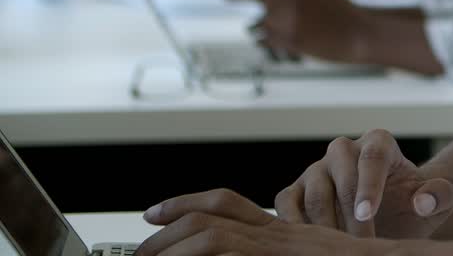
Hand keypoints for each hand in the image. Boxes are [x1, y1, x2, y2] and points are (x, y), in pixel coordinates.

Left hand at [136, 188, 399, 255]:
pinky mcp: (283, 252)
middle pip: (214, 216)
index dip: (186, 204)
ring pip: (213, 238)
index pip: (227, 205)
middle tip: (141, 248)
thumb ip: (271, 245)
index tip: (154, 214)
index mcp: (284, 233)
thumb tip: (219, 245)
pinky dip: (201, 252)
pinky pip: (226, 251)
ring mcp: (283, 247)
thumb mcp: (308, 252)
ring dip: (173, 250)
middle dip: (169, 230)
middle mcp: (282, 235)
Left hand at [227, 0, 369, 63]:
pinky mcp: (287, 42)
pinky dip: (264, 40)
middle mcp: (286, 3)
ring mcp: (285, 23)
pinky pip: (264, 40)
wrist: (355, 35)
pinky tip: (268, 42)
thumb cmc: (345, 9)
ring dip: (258, 24)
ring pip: (257, 22)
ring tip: (262, 29)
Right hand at [276, 129, 452, 239]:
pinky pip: (287, 204)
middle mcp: (343, 150)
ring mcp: (316, 169)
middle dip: (350, 216)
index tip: (368, 215)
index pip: (372, 157)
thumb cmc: (415, 204)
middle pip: (340, 178)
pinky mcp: (295, 191)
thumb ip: (440, 195)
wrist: (394, 215)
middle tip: (361, 244)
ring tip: (342, 250)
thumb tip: (423, 201)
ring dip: (326, 227)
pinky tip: (312, 246)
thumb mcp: (439, 201)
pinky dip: (294, 225)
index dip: (369, 186)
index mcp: (378, 142)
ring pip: (313, 195)